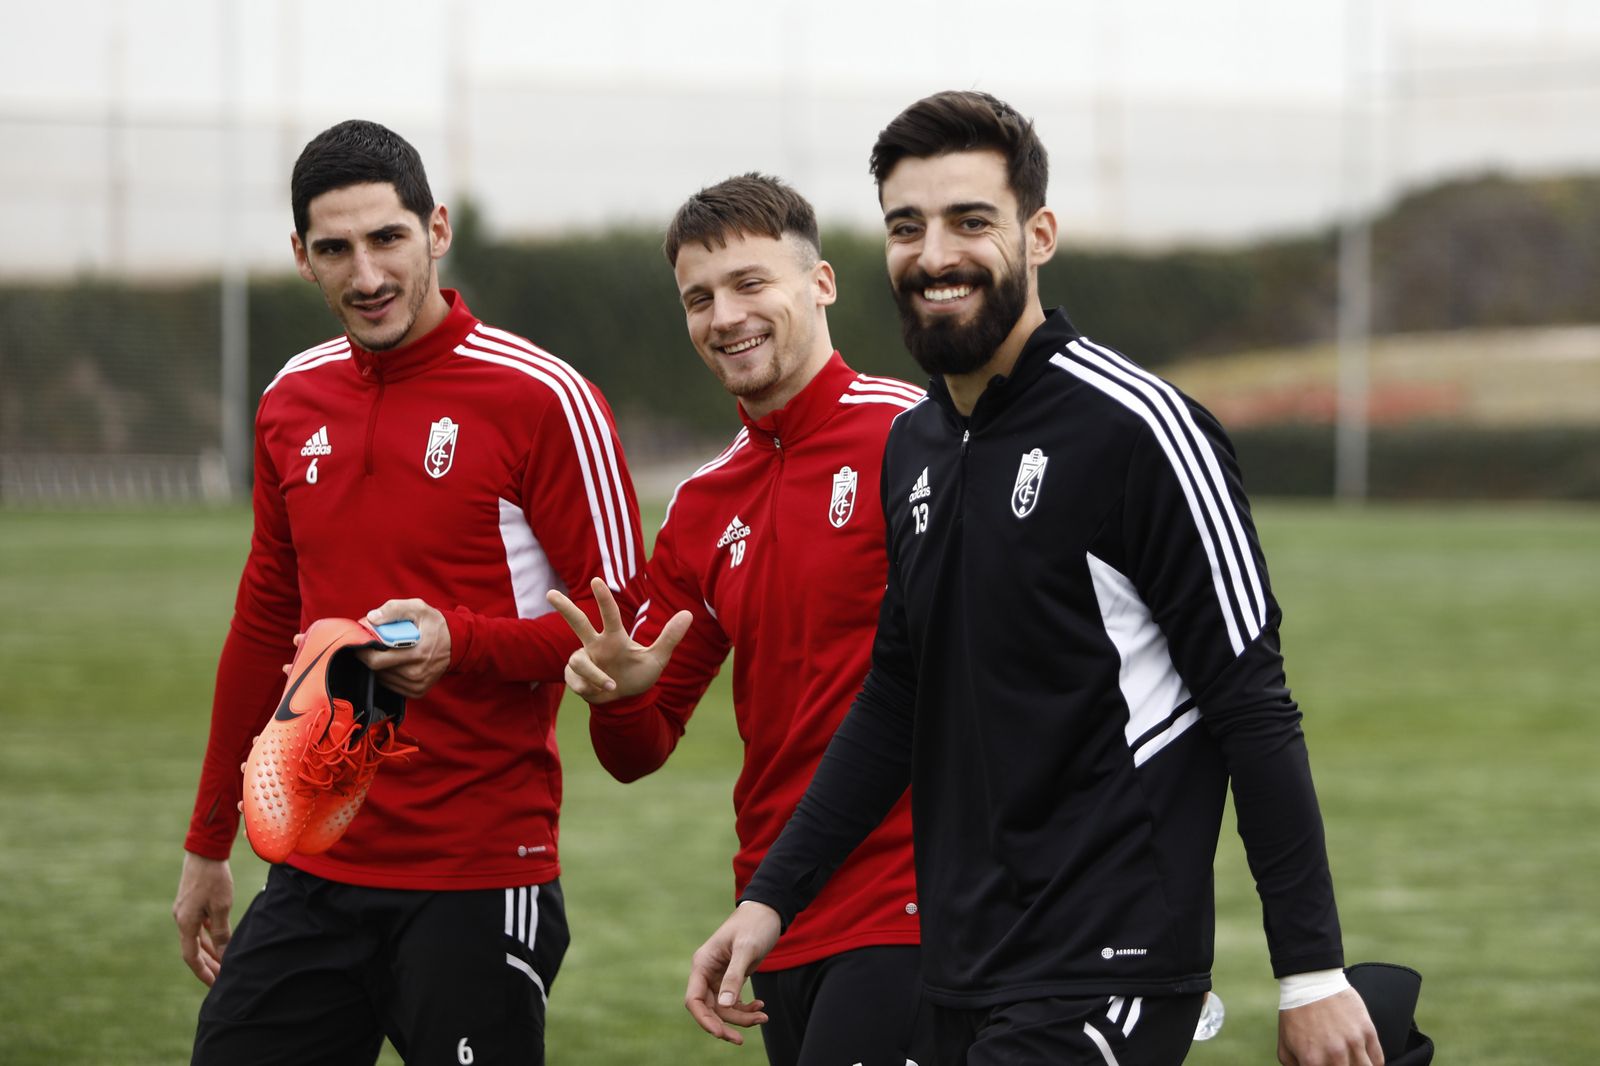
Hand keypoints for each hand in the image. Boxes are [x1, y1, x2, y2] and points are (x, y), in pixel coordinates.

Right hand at [173, 851, 233, 985]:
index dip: (203, 971)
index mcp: (186, 923)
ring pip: (197, 938)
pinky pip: (199, 926)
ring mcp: (185, 911)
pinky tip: (220, 940)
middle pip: (194, 949)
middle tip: (222, 978)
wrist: (205, 852)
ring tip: (223, 963)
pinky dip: (209, 935)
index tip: (215, 983)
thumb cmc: (214, 879)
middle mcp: (181, 919)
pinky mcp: (191, 903)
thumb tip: (225, 956)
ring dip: (210, 950)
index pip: (191, 957)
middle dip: (209, 964)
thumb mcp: (221, 907)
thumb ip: (221, 933)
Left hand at [358, 599, 449, 698]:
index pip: (377, 660)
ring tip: (386, 651)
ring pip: (382, 679)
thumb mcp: (418, 608)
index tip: (362, 641)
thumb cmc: (434, 624)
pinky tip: (394, 662)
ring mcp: (417, 684)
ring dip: (379, 666)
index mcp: (417, 653)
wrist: (457, 643)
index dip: (364, 650)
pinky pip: (391, 685)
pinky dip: (387, 674)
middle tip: (371, 645)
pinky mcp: (417, 691)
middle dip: (370, 656)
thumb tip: (372, 619)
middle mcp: (417, 673)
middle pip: (377, 671)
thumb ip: (394, 610)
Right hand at [546, 578, 691, 703]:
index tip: (596, 580)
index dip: (603, 598)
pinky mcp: (575, 677)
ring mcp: (584, 660)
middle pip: (578, 623)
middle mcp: (596, 645)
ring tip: (612, 685)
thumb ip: (670, 637)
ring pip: (578, 660)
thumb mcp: (657, 658)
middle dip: (565, 608)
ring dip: (594, 674)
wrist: (625, 701)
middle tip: (550, 593)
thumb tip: (688, 613)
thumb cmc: (638, 674)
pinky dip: (589, 687)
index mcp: (615, 638)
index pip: (609, 615)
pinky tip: (598, 693)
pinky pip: (576, 680)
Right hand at [684, 901, 779, 1044]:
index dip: (704, 1019)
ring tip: (763, 1016)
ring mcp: (718, 976)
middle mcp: (706, 972)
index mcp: (702, 963)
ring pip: (723, 1008)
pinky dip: (745, 1009)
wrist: (767, 911)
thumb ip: (734, 976)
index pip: (694, 999)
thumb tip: (723, 1005)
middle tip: (741, 1040)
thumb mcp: (746, 949)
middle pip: (709, 1009)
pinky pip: (733, 1002)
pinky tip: (760, 1007)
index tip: (720, 1033)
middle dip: (726, 1024)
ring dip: (741, 1017)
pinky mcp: (731, 979)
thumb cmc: (755, 925)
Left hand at [1278, 988, 1383, 1064]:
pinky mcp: (1367, 1031)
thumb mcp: (1285, 1046)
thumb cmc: (1296, 1015)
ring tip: (1352, 1063)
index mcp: (1312, 1060)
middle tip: (1340, 1063)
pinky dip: (1374, 1065)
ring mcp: (1353, 1043)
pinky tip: (1365, 1062)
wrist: (1310, 982)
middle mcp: (1335, 1054)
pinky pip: (1378, 1060)